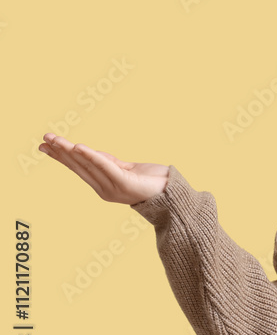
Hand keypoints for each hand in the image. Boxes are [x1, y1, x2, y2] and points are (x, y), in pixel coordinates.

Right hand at [39, 133, 168, 205]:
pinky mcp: (125, 184)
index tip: (45, 145)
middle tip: (44, 139)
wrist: (174, 195)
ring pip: (88, 165)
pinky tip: (79, 147)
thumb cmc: (153, 181)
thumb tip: (91, 153)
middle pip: (79, 166)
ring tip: (57, 140)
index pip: (79, 168)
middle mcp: (105, 189)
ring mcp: (114, 188)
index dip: (61, 156)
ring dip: (71, 151)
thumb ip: (110, 163)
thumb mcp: (127, 169)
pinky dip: (92, 156)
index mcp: (103, 186)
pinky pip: (106, 167)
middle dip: (61, 152)